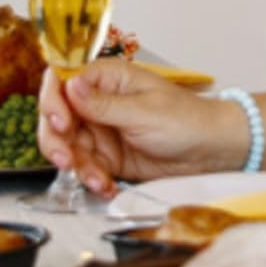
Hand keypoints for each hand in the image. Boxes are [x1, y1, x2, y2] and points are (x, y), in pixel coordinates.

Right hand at [36, 61, 243, 196]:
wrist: (212, 151)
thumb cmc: (187, 120)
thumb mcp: (144, 111)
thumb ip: (103, 104)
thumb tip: (69, 85)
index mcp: (106, 80)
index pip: (62, 82)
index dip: (53, 101)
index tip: (59, 121)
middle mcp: (97, 103)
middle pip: (57, 118)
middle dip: (56, 141)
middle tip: (65, 159)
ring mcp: (101, 131)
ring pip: (68, 147)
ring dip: (77, 166)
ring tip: (96, 180)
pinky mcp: (107, 157)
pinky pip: (86, 168)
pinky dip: (91, 180)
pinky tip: (106, 186)